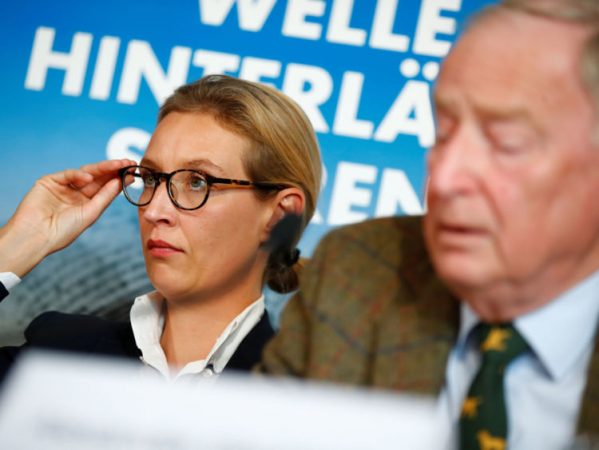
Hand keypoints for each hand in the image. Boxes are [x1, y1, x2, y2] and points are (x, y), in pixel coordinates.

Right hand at [0, 159, 135, 276]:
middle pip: (99, 178)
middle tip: (129, 162)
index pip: (106, 188)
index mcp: (87, 204)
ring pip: (86, 173)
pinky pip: (68, 174)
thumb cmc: (63, 231)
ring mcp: (63, 187)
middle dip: (114, 170)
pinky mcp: (49, 182)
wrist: (36, 236)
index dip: (119, 179)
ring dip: (103, 168)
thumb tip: (120, 181)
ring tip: (118, 164)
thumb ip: (105, 196)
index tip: (134, 171)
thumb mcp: (91, 213)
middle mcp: (76, 194)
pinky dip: (79, 175)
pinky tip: (89, 177)